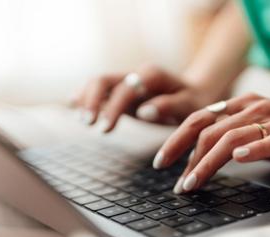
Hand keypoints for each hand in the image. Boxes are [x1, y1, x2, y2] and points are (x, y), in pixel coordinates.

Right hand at [73, 64, 218, 131]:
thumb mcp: (189, 106)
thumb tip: (144, 112)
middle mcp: (136, 74)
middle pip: (104, 80)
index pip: (125, 88)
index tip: (105, 129)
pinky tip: (74, 106)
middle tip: (87, 124)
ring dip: (86, 99)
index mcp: (152, 75)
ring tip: (82, 120)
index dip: (113, 108)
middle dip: (92, 100)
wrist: (195, 94)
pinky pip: (100, 90)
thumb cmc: (194, 102)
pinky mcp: (121, 91)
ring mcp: (127, 81)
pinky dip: (86, 96)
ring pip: (98, 83)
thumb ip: (169, 106)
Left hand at [154, 93, 269, 193]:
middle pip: (210, 129)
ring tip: (195, 182)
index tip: (162, 161)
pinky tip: (239, 158)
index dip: (176, 139)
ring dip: (209, 162)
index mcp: (240, 105)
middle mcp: (254, 108)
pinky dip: (253, 149)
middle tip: (178, 182)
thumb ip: (226, 134)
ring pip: (233, 138)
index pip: (199, 118)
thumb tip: (193, 157)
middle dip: (187, 157)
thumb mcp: (252, 128)